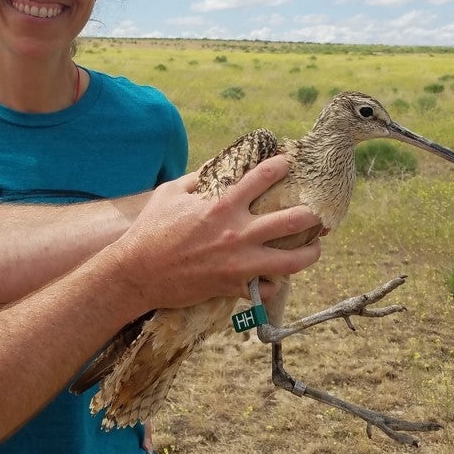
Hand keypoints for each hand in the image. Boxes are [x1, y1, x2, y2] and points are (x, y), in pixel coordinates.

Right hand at [114, 157, 321, 310]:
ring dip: (309, 253)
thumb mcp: (170, 194)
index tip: (289, 164)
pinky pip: (267, 289)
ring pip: (291, 261)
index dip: (281, 167)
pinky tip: (275, 278)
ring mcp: (238, 263)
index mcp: (222, 205)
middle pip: (292, 221)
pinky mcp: (233, 287)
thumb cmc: (150, 230)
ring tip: (315, 248)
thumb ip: (198, 177)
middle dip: (311, 215)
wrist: (136, 274)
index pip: (263, 178)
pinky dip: (274, 284)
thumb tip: (217, 165)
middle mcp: (237, 233)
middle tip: (316, 213)